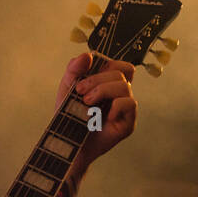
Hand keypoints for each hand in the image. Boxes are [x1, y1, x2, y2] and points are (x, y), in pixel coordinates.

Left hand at [56, 53, 136, 170]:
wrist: (67, 142)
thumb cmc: (68, 115)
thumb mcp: (67, 87)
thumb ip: (74, 68)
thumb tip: (88, 55)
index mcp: (109, 82)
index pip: (119, 64)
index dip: (105, 64)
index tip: (83, 77)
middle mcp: (120, 94)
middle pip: (120, 72)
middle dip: (97, 79)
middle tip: (80, 92)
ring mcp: (125, 108)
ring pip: (125, 86)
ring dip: (103, 91)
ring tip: (87, 104)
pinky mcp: (128, 123)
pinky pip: (130, 103)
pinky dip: (116, 105)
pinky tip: (103, 116)